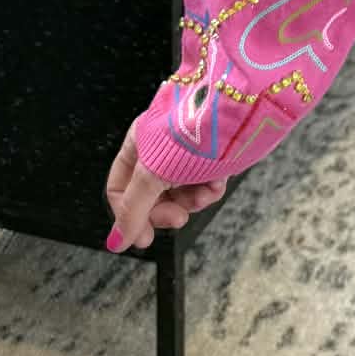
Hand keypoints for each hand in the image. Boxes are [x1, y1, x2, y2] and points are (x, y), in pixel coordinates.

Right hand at [104, 124, 226, 251]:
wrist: (238, 114)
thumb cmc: (191, 132)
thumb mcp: (152, 175)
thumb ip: (132, 210)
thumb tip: (116, 241)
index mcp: (137, 144)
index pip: (119, 190)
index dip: (128, 217)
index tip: (144, 238)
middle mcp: (159, 147)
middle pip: (151, 196)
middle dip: (166, 210)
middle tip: (179, 219)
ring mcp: (186, 153)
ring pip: (180, 194)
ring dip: (192, 201)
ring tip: (204, 194)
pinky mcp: (211, 157)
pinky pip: (204, 185)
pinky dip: (210, 189)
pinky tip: (217, 183)